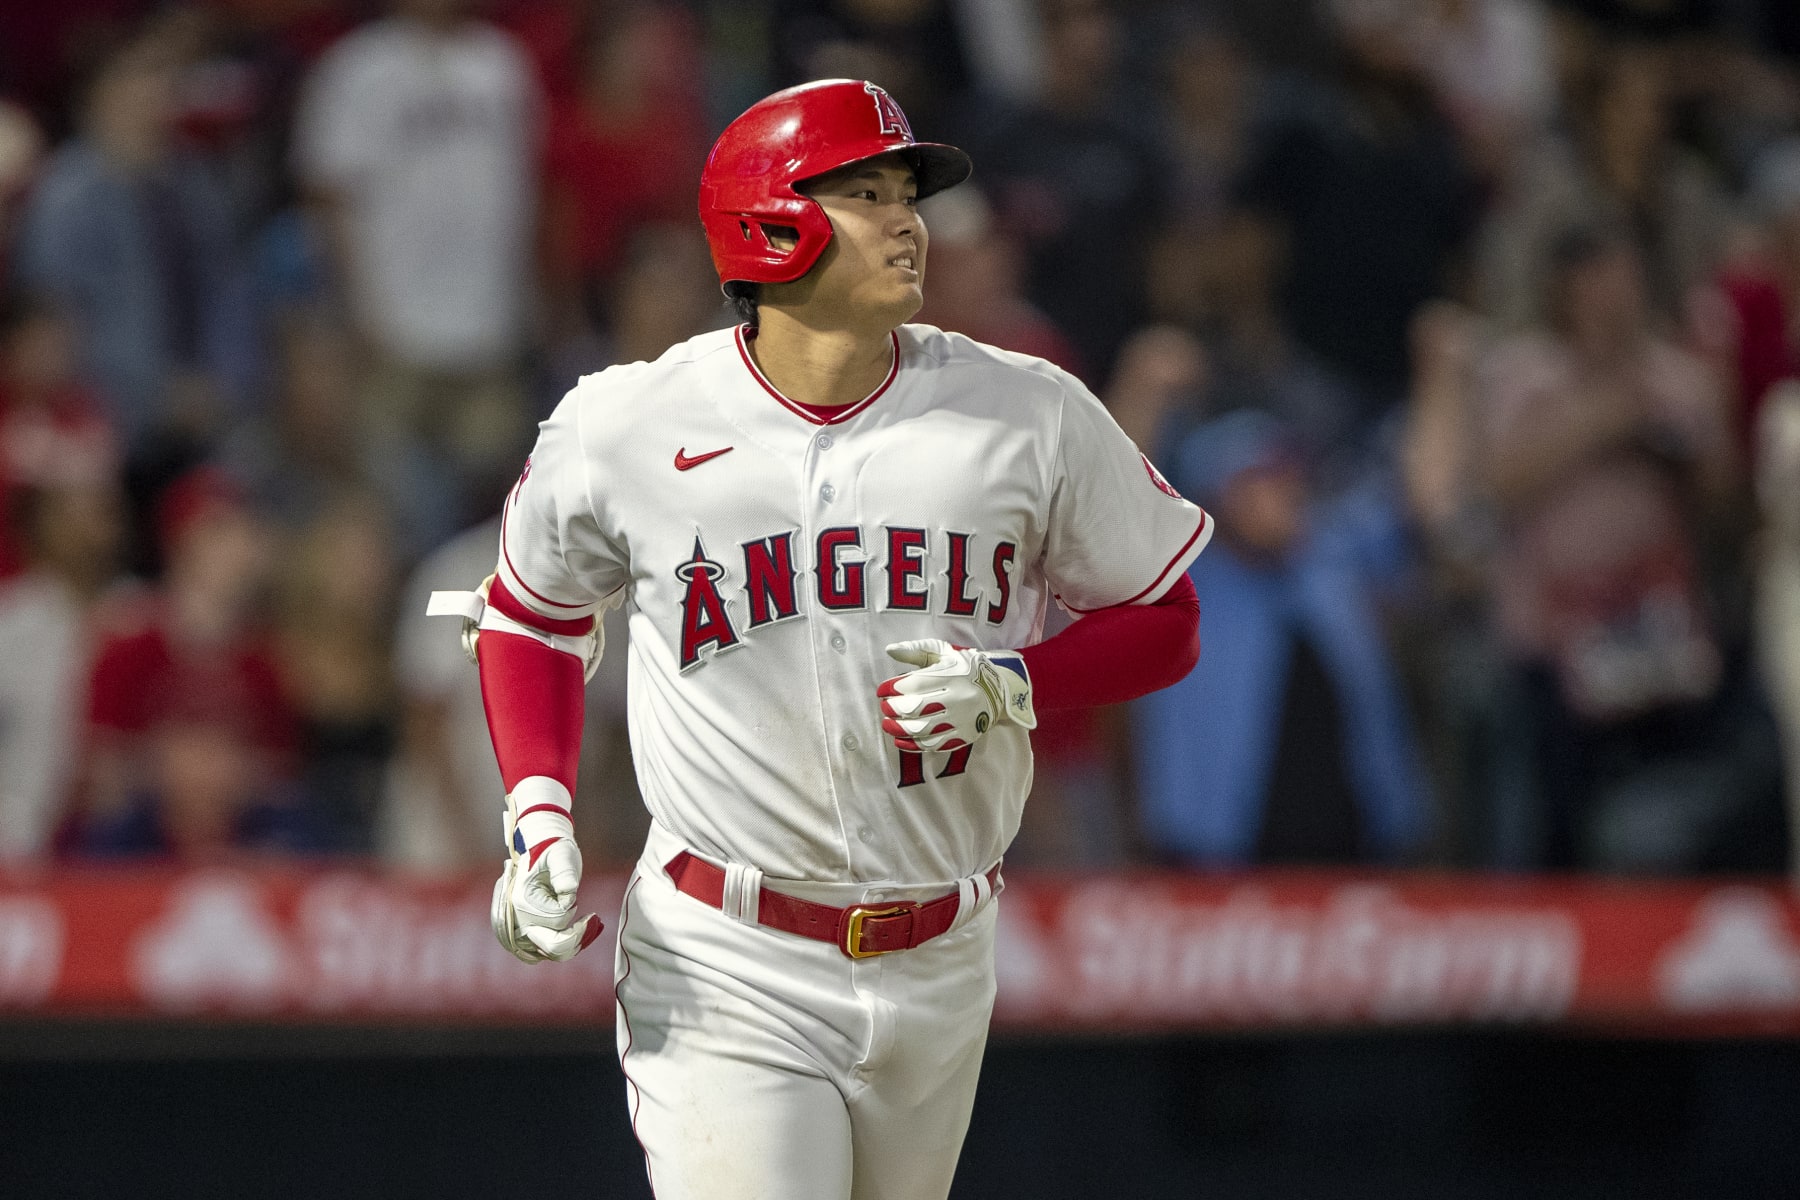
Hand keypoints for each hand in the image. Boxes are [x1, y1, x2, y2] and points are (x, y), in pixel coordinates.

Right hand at [490, 778, 603, 963]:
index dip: (571, 909)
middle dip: (575, 938)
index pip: (555, 920)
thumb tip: (568, 891)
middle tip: (594, 922)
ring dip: (572, 945)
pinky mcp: (530, 930)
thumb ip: (564, 872)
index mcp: (522, 900)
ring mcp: (523, 926)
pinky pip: (546, 951)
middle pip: (550, 945)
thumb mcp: (561, 854)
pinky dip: (564, 947)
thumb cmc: (553, 849)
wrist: (543, 847)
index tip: (577, 898)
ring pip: (549, 953)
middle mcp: (518, 918)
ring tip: (589, 927)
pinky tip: (579, 934)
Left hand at [878, 639, 1035, 752]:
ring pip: (922, 729)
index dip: (891, 689)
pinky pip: (933, 744)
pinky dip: (912, 745)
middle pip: (915, 708)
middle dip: (892, 710)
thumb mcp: (944, 653)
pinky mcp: (964, 736)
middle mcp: (957, 698)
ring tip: (887, 724)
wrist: (1000, 690)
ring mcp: (961, 719)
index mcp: (951, 675)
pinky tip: (900, 740)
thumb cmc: (965, 668)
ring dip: (898, 729)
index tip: (881, 691)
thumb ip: (916, 650)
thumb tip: (890, 650)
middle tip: (884, 708)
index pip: (913, 684)